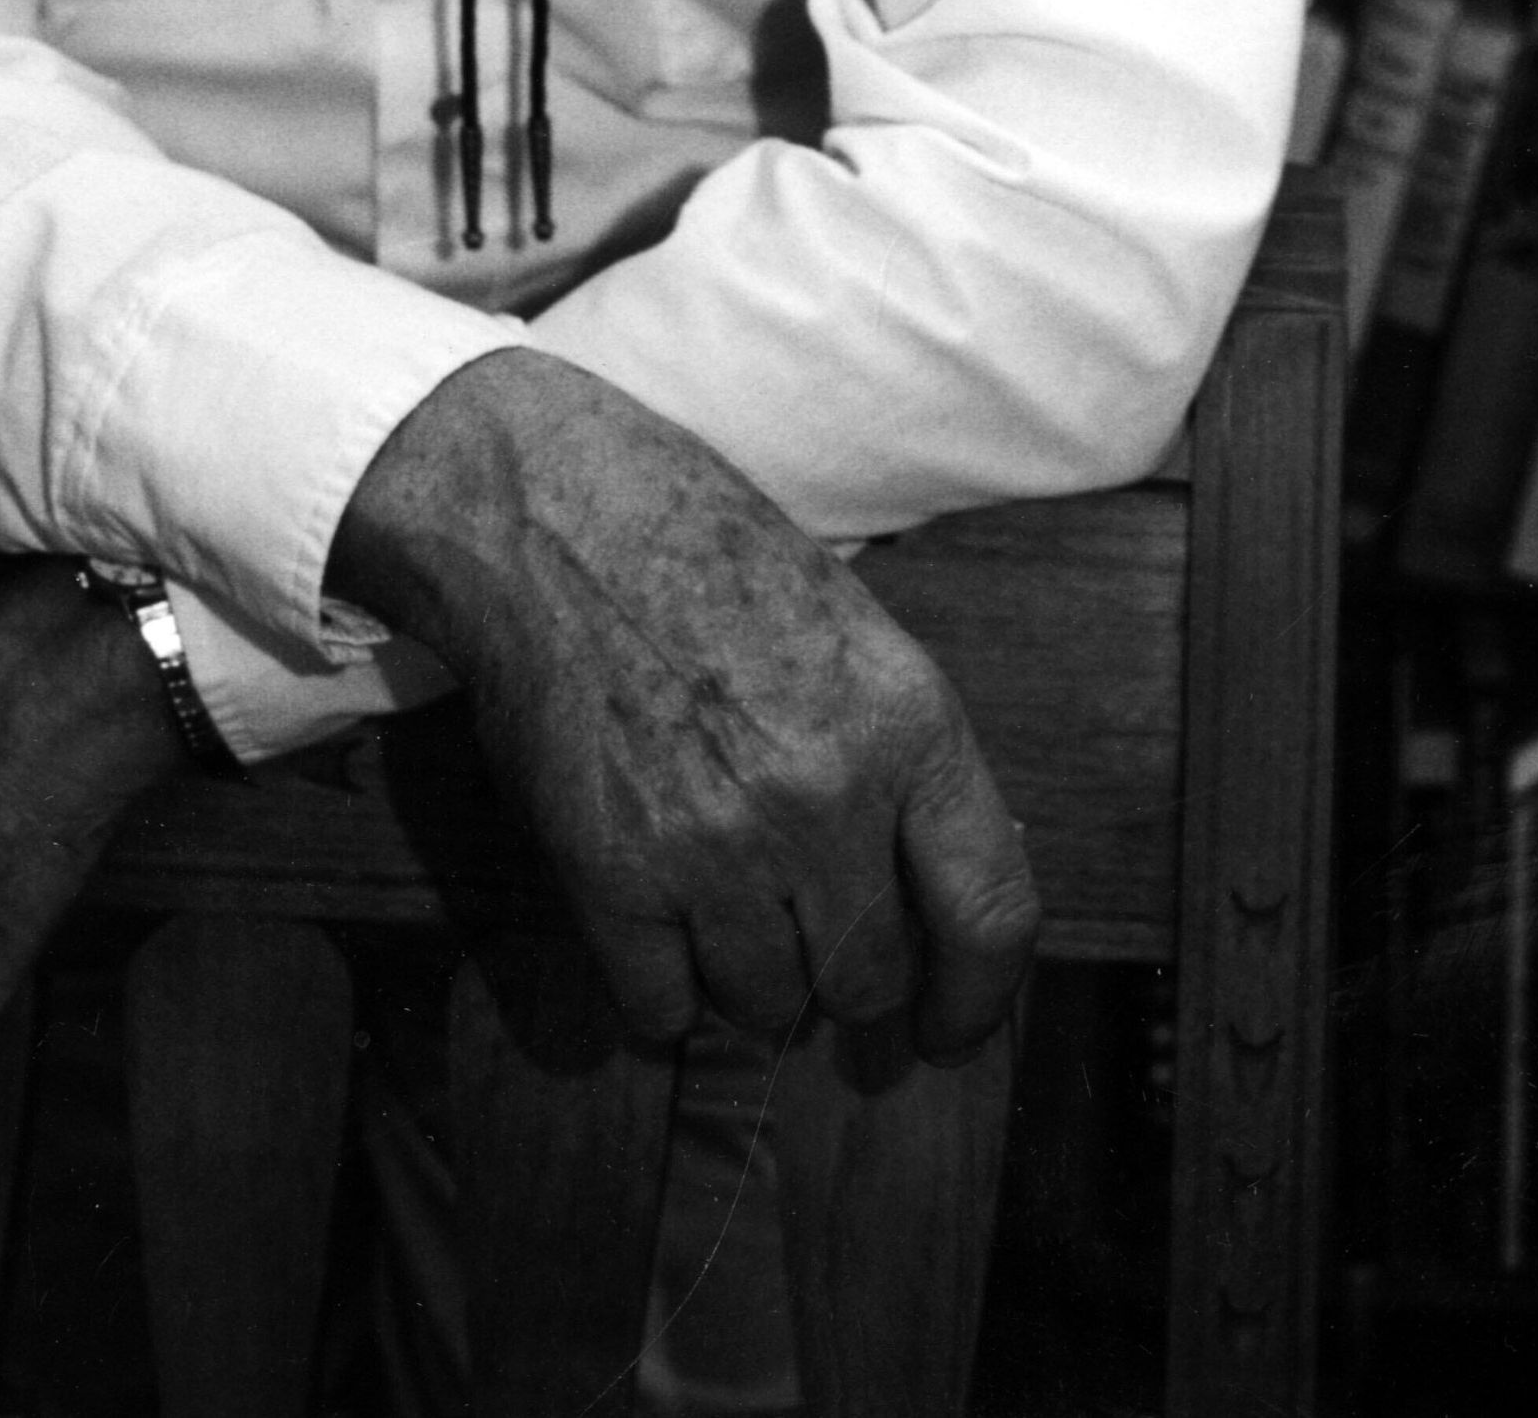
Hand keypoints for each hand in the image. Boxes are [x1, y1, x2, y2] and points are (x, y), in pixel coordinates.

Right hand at [330, 354, 1037, 1065]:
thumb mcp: (848, 633)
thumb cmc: (700, 552)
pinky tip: (651, 919)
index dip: (977, 997)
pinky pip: (661, 1009)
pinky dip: (661, 987)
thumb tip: (926, 903)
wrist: (546, 513)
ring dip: (749, 976)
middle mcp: (825, 796)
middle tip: (801, 928)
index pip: (991, 914)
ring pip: (769, 1006)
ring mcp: (716, 843)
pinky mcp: (612, 874)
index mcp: (905, 722)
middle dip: (843, 973)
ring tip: (715, 893)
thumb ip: (898, 765)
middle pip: (870, 978)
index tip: (949, 1025)